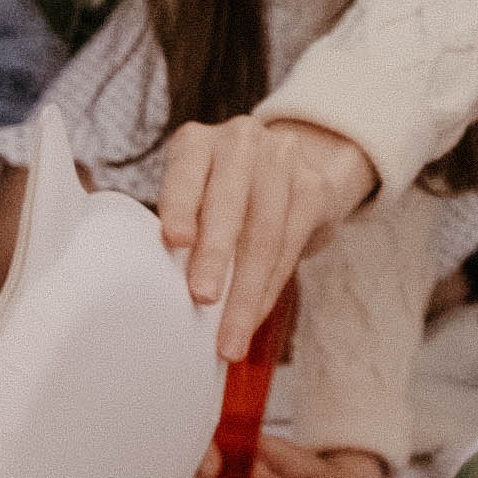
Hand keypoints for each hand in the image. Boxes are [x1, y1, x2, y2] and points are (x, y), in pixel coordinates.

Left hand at [158, 112, 375, 362]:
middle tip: (202, 299)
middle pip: (229, 204)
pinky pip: (290, 246)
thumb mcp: (195, 193)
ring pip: (264, 233)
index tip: (174, 241)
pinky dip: (269, 289)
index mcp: (195, 142)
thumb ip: (183, 225)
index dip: (180, 206)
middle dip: (215, 256)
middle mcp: (239, 141)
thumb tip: (163, 291)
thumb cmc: (223, 194)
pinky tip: (254, 317)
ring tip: (230, 335)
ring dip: (246, 292)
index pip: (186, 173)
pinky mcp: (314, 186)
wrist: (287, 170)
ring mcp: (282, 158)